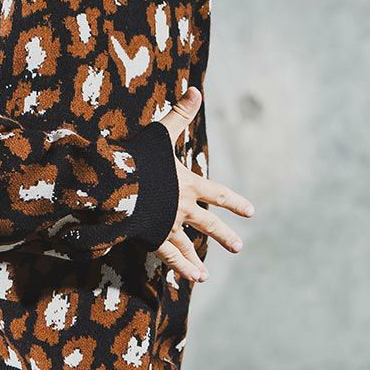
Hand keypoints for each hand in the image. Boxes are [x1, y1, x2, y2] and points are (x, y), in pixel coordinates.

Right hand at [155, 86, 252, 284]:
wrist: (119, 183)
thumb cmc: (139, 157)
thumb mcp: (162, 133)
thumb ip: (180, 115)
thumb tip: (196, 90)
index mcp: (188, 183)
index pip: (217, 194)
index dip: (234, 203)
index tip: (251, 212)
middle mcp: (183, 207)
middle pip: (208, 224)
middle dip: (224, 235)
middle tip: (239, 247)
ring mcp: (169, 225)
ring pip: (188, 245)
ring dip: (198, 259)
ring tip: (206, 275)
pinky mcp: (152, 237)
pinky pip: (170, 257)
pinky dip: (182, 268)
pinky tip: (192, 279)